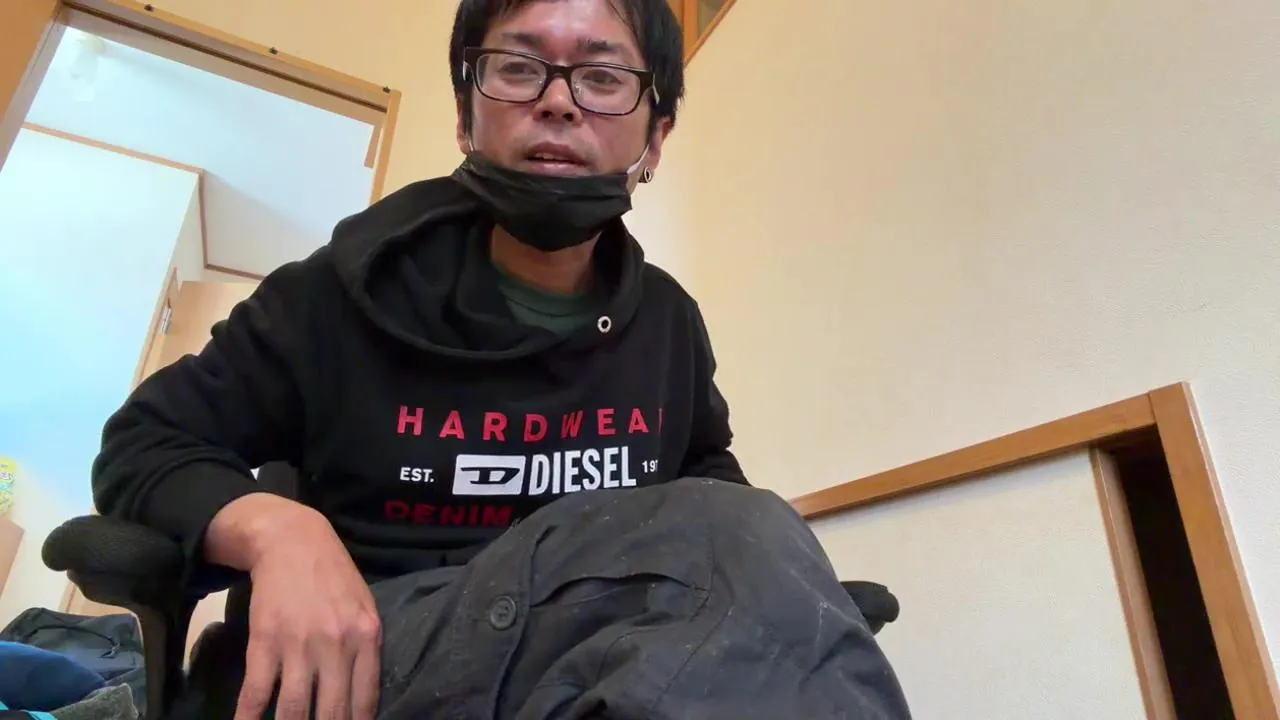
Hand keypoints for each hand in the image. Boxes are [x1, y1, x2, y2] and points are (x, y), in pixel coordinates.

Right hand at [209, 495, 381, 719]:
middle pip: (332, 712)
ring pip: (294, 709)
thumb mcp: (364, 607)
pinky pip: (257, 692)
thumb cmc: (333, 575)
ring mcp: (299, 645)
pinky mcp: (264, 641)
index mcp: (366, 637)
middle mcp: (336, 645)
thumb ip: (367, 649)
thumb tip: (363, 698)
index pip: (365, 700)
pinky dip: (249, 718)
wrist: (292, 540)